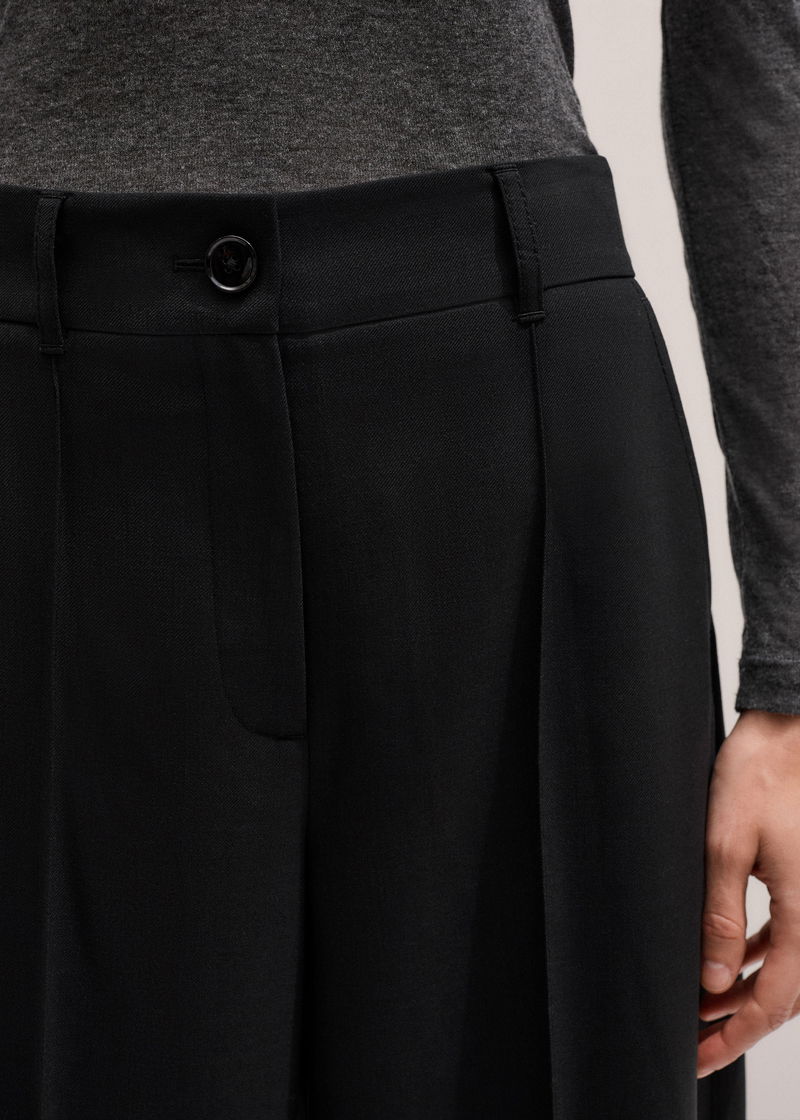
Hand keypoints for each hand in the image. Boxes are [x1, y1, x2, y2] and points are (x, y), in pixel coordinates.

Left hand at [697, 709, 799, 1077]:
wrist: (788, 730)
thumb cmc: (759, 775)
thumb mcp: (725, 844)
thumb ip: (719, 914)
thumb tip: (712, 978)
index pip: (775, 999)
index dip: (736, 1035)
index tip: (700, 1054)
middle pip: (785, 992)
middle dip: (738, 1021)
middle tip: (695, 1041)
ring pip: (787, 966)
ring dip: (747, 990)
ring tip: (703, 1007)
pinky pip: (791, 935)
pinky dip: (760, 955)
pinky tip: (731, 959)